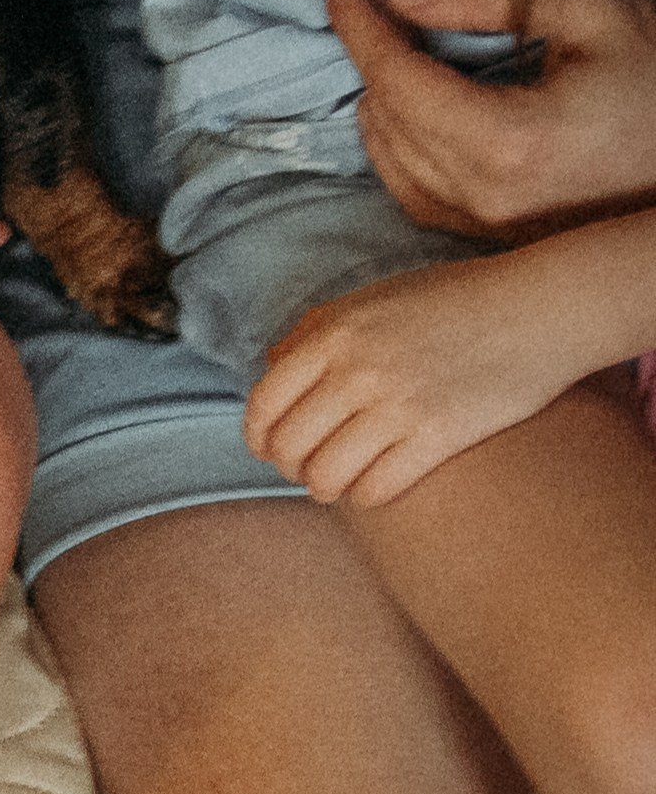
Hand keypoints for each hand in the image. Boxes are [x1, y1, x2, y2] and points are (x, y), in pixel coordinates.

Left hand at [243, 251, 580, 504]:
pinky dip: (366, 495)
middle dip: (291, 466)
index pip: (263, 405)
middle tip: (308, 467)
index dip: (259, 438)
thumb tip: (270, 369)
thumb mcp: (373, 298)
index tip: (270, 449)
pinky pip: (375, 490)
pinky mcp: (437, 437)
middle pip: (289, 447)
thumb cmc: (452, 301)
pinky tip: (377, 483)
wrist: (535, 311)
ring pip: (325, 477)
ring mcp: (396, 406)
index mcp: (333, 333)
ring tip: (339, 481)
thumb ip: (315, 331)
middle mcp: (356, 370)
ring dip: (325, 487)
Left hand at [326, 0, 655, 235]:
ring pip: (386, 150)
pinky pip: (410, 186)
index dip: (359, 19)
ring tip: (396, 29)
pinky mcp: (491, 235)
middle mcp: (486, 197)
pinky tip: (409, 94)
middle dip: (370, 39)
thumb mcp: (596, 10)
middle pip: (385, 110)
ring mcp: (486, 226)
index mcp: (510, 143)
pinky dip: (395, 134)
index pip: (396, 76)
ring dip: (379, 85)